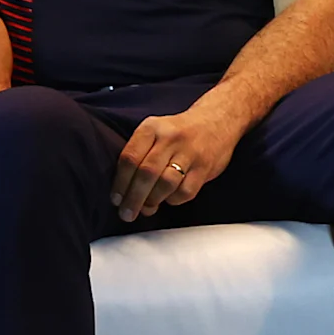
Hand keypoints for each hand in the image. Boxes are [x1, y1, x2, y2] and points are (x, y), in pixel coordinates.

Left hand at [112, 90, 255, 221]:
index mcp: (151, 128)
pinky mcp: (205, 167)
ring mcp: (189, 152)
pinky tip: (169, 198)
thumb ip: (140, 153)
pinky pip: (186, 191)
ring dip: (153, 201)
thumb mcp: (155, 130)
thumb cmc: (179, 132)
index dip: (120, 183)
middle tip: (127, 214)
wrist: (218, 120)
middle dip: (134, 198)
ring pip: (165, 184)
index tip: (116, 200)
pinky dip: (174, 199)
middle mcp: (170, 138)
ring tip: (147, 209)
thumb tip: (124, 190)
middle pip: (146, 174)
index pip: (129, 158)